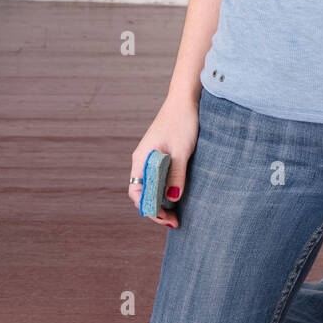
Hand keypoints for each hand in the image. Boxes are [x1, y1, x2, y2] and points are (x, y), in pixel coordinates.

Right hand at [127, 93, 200, 228]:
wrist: (185, 99)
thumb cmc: (181, 121)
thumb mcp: (181, 150)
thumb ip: (176, 175)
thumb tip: (172, 199)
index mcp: (141, 159)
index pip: (137, 192)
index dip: (149, 208)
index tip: (165, 217)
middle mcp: (142, 160)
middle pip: (142, 192)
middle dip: (156, 209)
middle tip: (174, 222)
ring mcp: (151, 157)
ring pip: (151, 186)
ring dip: (161, 202)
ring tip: (176, 215)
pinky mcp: (161, 155)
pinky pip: (158, 178)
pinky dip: (165, 191)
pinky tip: (177, 197)